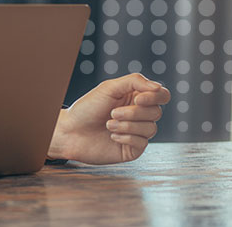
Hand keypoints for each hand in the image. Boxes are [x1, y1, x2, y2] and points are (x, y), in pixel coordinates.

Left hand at [47, 73, 170, 163]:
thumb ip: (135, 82)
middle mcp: (140, 115)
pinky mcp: (132, 149)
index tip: (137, 99)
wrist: (70, 131)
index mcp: (136, 98)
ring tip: (108, 124)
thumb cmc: (87, 108)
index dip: (155, 97)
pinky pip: (142, 143)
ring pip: (151, 128)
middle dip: (133, 113)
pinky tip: (112, 136)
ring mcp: (137, 132)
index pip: (161, 95)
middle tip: (112, 113)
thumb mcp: (109, 88)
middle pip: (156, 112)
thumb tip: (158, 87)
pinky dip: (126, 137)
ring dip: (127, 125)